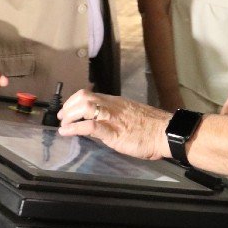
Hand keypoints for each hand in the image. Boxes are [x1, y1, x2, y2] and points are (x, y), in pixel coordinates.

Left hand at [57, 90, 171, 160]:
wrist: (166, 133)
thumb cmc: (152, 128)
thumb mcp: (130, 116)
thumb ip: (115, 117)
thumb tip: (102, 122)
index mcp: (116, 102)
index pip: (90, 94)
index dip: (75, 100)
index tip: (68, 108)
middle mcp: (112, 106)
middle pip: (84, 97)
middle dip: (68, 106)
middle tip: (62, 117)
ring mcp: (112, 118)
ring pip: (85, 107)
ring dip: (69, 115)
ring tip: (63, 124)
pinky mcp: (114, 132)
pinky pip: (90, 127)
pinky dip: (75, 128)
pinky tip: (67, 132)